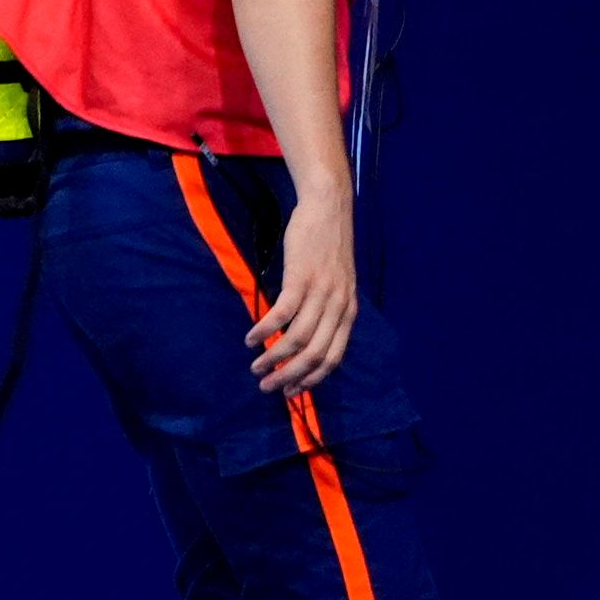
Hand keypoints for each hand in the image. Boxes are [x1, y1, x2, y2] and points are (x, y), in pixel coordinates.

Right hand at [249, 193, 357, 394]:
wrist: (329, 208)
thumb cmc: (327, 245)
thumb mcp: (337, 282)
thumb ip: (328, 308)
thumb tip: (307, 334)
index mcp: (348, 313)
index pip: (333, 359)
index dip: (312, 380)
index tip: (291, 391)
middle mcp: (338, 308)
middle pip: (315, 356)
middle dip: (290, 377)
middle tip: (267, 387)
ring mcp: (321, 294)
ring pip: (297, 339)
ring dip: (274, 358)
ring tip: (255, 367)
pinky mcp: (301, 279)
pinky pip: (282, 314)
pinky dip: (265, 330)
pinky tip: (250, 338)